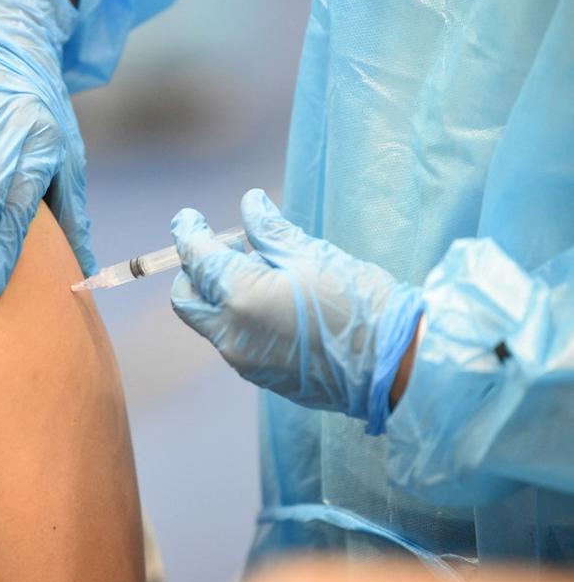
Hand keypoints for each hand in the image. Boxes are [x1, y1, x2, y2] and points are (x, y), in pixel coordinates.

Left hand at [170, 189, 423, 432]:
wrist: (393, 367)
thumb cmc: (358, 303)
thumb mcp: (311, 255)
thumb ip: (269, 231)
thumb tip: (249, 205)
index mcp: (240, 298)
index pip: (196, 259)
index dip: (188, 233)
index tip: (188, 218)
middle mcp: (231, 334)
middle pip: (187, 300)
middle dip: (194, 272)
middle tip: (224, 249)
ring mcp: (243, 361)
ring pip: (211, 322)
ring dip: (220, 295)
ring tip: (263, 272)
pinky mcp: (260, 376)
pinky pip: (234, 341)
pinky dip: (240, 317)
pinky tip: (275, 303)